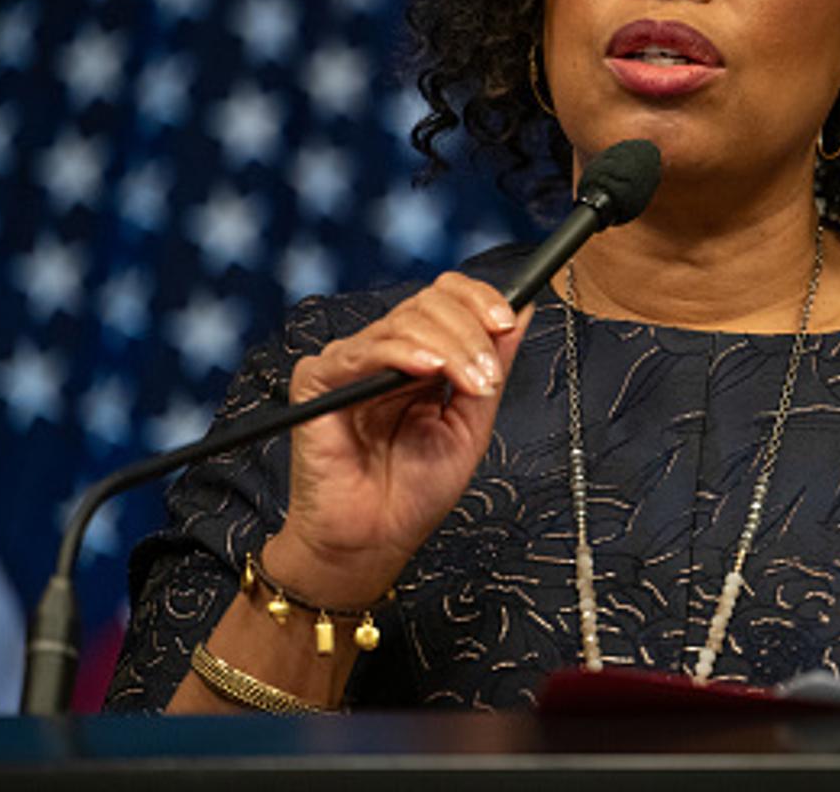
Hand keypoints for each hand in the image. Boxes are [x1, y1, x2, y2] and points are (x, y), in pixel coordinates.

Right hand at [260, 272, 532, 606]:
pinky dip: (401, 353)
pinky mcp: (317, 380)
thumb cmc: (414, 493)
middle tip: (489, 375)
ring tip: (471, 385)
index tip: (507, 321)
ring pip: (404, 322)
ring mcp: (350, 363)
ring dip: (449, 348)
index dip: (479, 299)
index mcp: (421, 357)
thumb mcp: (471, 424)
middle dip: (471, 333)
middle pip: (430, 304)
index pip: (446, 299)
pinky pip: (361, 350)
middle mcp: (385, 352)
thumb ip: (492, 367)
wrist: (372, 540)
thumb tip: (521, 310)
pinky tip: (427, 371)